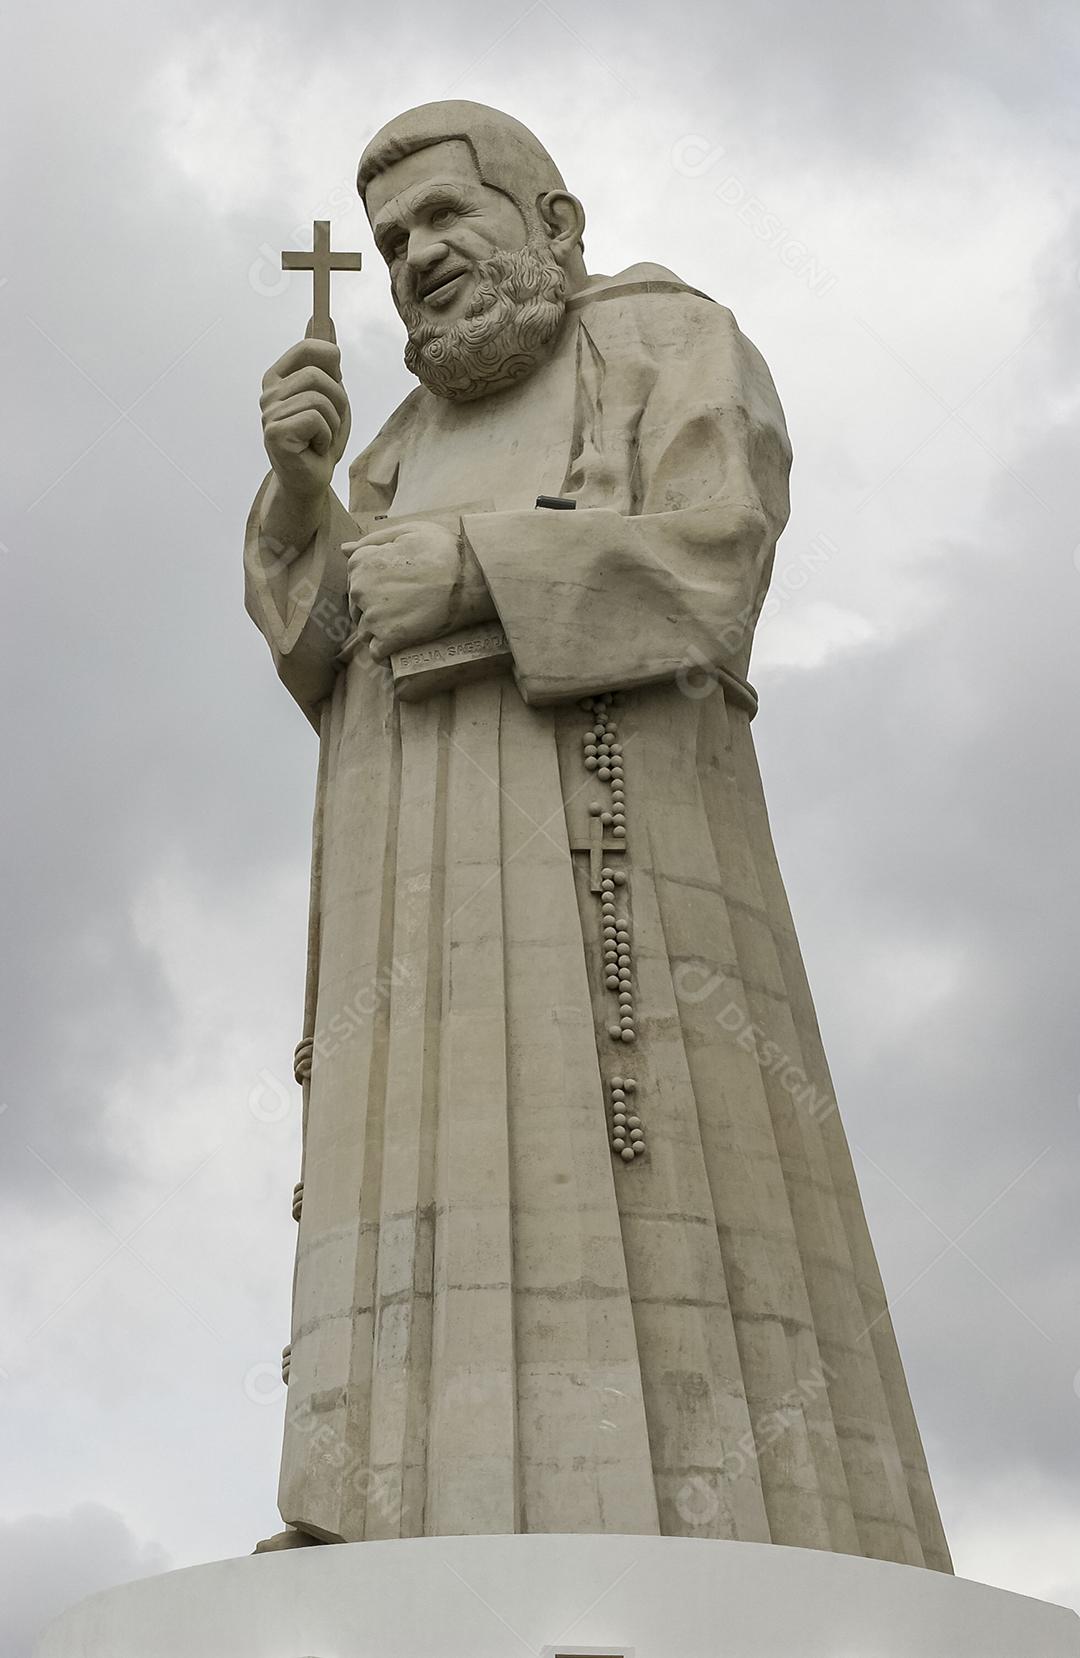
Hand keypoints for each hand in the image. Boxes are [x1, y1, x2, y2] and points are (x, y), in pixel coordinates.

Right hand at [261, 337, 350, 503]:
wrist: (312, 479)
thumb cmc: (319, 437)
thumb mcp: (329, 392)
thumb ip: (323, 358)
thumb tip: (322, 317)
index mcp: (279, 377)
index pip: (310, 347)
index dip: (332, 359)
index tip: (336, 375)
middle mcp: (269, 392)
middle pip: (320, 375)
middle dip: (338, 401)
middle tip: (329, 422)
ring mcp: (269, 412)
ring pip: (321, 399)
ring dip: (333, 422)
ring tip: (321, 437)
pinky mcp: (275, 433)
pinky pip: (316, 419)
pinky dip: (326, 437)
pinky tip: (314, 448)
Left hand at [345, 521, 486, 660]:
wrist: (472, 578)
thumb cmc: (444, 551)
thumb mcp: (409, 532)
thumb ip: (373, 541)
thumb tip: (345, 549)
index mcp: (360, 562)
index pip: (355, 579)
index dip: (376, 583)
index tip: (397, 586)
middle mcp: (359, 590)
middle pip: (357, 606)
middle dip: (374, 608)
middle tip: (405, 605)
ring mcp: (372, 617)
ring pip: (365, 630)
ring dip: (380, 631)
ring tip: (407, 624)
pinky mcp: (388, 640)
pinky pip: (376, 653)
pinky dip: (385, 653)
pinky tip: (399, 648)